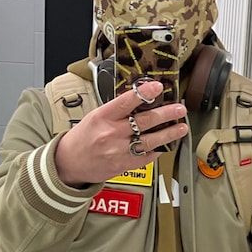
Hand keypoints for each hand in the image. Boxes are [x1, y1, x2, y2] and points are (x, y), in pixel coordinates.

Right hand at [53, 80, 188, 186]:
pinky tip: (167, 144)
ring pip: (151, 140)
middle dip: (166, 114)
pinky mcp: (125, 165)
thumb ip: (117, 110)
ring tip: (181, 127)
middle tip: (179, 109)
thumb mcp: (95, 116)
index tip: (158, 86)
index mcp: (103, 117)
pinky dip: (158, 149)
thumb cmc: (83, 138)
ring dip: (169, 133)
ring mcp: (120, 151)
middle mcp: (112, 134)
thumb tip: (142, 99)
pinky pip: (147, 156)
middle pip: (145, 121)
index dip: (145, 93)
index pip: (127, 101)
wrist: (70, 163)